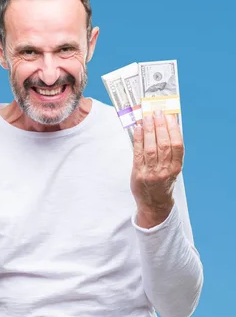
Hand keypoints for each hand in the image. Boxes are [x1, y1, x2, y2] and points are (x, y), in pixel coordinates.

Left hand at [131, 110, 183, 227]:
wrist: (153, 203)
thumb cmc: (163, 182)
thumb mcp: (171, 169)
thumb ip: (169, 152)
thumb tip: (164, 128)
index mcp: (176, 168)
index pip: (177, 145)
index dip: (173, 129)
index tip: (170, 116)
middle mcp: (165, 170)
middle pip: (163, 144)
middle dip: (160, 126)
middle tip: (157, 112)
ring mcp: (151, 172)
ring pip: (150, 147)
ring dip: (148, 130)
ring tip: (147, 117)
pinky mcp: (138, 173)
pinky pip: (138, 153)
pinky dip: (138, 139)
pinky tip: (138, 129)